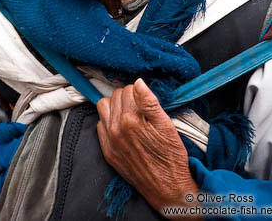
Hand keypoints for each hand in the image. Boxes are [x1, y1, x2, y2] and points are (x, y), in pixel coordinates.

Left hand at [97, 78, 199, 216]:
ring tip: (130, 113)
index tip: (147, 101)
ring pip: (103, 107)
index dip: (139, 92)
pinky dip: (110, 122)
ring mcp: (109, 141)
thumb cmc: (171, 158)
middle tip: (141, 108)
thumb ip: (150, 102)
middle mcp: (115, 130)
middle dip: (128, 97)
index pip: (128, 89)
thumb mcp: (166, 126)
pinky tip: (123, 127)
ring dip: (115, 106)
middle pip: (114, 96)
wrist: (167, 189)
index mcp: (131, 120)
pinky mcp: (107, 151)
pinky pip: (100, 126)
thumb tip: (138, 82)